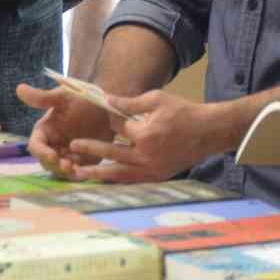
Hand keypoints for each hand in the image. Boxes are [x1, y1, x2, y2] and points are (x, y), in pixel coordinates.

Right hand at [17, 81, 116, 176]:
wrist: (108, 105)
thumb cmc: (83, 98)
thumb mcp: (64, 96)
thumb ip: (43, 98)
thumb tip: (19, 88)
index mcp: (45, 131)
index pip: (36, 146)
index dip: (41, 153)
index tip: (52, 156)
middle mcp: (54, 145)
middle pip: (47, 162)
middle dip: (55, 166)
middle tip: (67, 166)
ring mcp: (68, 154)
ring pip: (61, 170)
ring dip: (66, 172)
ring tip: (76, 169)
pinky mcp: (83, 161)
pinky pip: (78, 172)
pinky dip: (79, 174)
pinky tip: (86, 171)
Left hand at [62, 90, 218, 182]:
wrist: (208, 132)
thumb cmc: (183, 112)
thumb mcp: (157, 99)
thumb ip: (130, 102)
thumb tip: (106, 100)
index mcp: (146, 134)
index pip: (119, 127)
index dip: (112, 118)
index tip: (108, 113)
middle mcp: (146, 155)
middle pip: (111, 153)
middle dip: (91, 149)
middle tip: (72, 147)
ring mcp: (152, 169)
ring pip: (118, 173)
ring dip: (97, 173)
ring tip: (78, 174)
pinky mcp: (157, 177)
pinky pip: (131, 180)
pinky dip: (116, 179)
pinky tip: (103, 179)